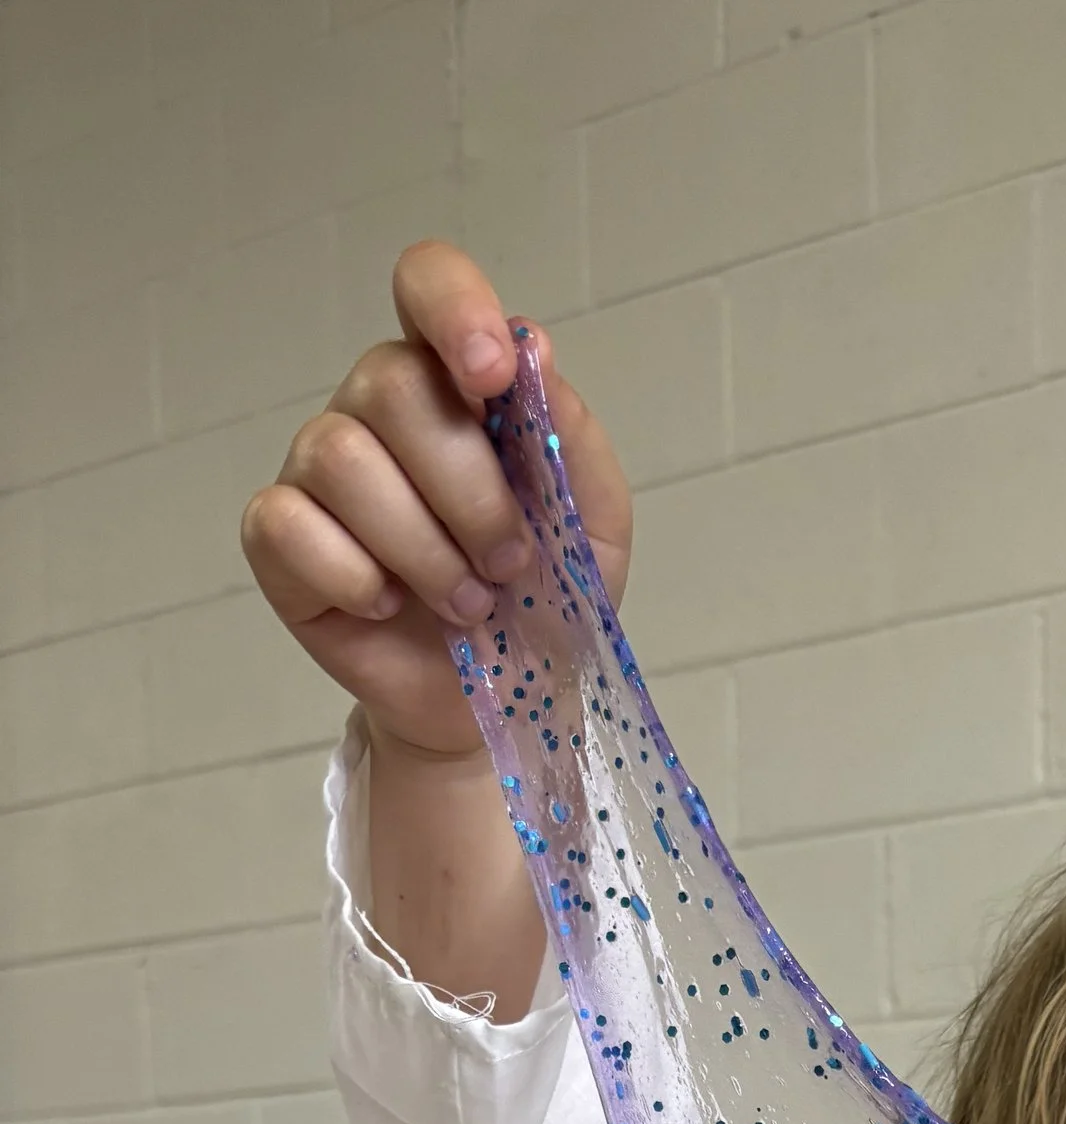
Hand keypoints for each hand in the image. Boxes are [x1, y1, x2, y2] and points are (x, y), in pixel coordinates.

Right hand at [240, 241, 632, 765]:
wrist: (503, 704)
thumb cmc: (544, 605)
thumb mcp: (592, 529)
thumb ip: (572, 440)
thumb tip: (534, 353)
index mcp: (455, 385)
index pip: (427, 285)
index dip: (452, 310)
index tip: (491, 376)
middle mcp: (378, 410)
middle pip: (391, 386)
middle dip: (468, 489)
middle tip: (510, 563)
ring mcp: (319, 470)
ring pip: (342, 459)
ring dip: (422, 548)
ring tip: (467, 604)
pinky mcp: (279, 538)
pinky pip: (290, 526)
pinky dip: (354, 576)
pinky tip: (388, 605)